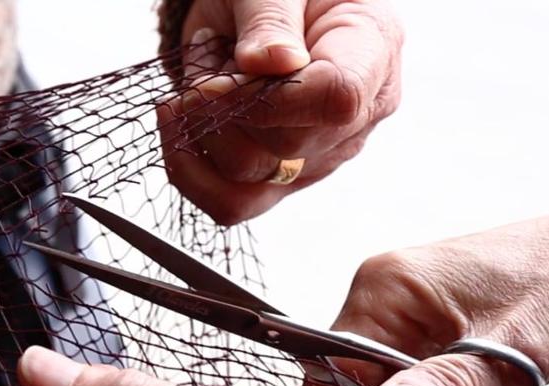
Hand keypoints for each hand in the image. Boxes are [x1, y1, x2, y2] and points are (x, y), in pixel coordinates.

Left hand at [163, 0, 401, 223]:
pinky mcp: (280, 180)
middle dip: (226, 104)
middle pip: (286, 146)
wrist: (257, 7)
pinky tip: (176, 124)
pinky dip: (188, 169)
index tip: (232, 65)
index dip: (274, 97)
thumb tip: (271, 63)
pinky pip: (231, 203)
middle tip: (211, 58)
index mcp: (371, 51)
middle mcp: (355, 116)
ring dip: (203, 127)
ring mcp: (319, 156)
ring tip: (203, 79)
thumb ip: (270, 18)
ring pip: (250, 178)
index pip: (337, 100)